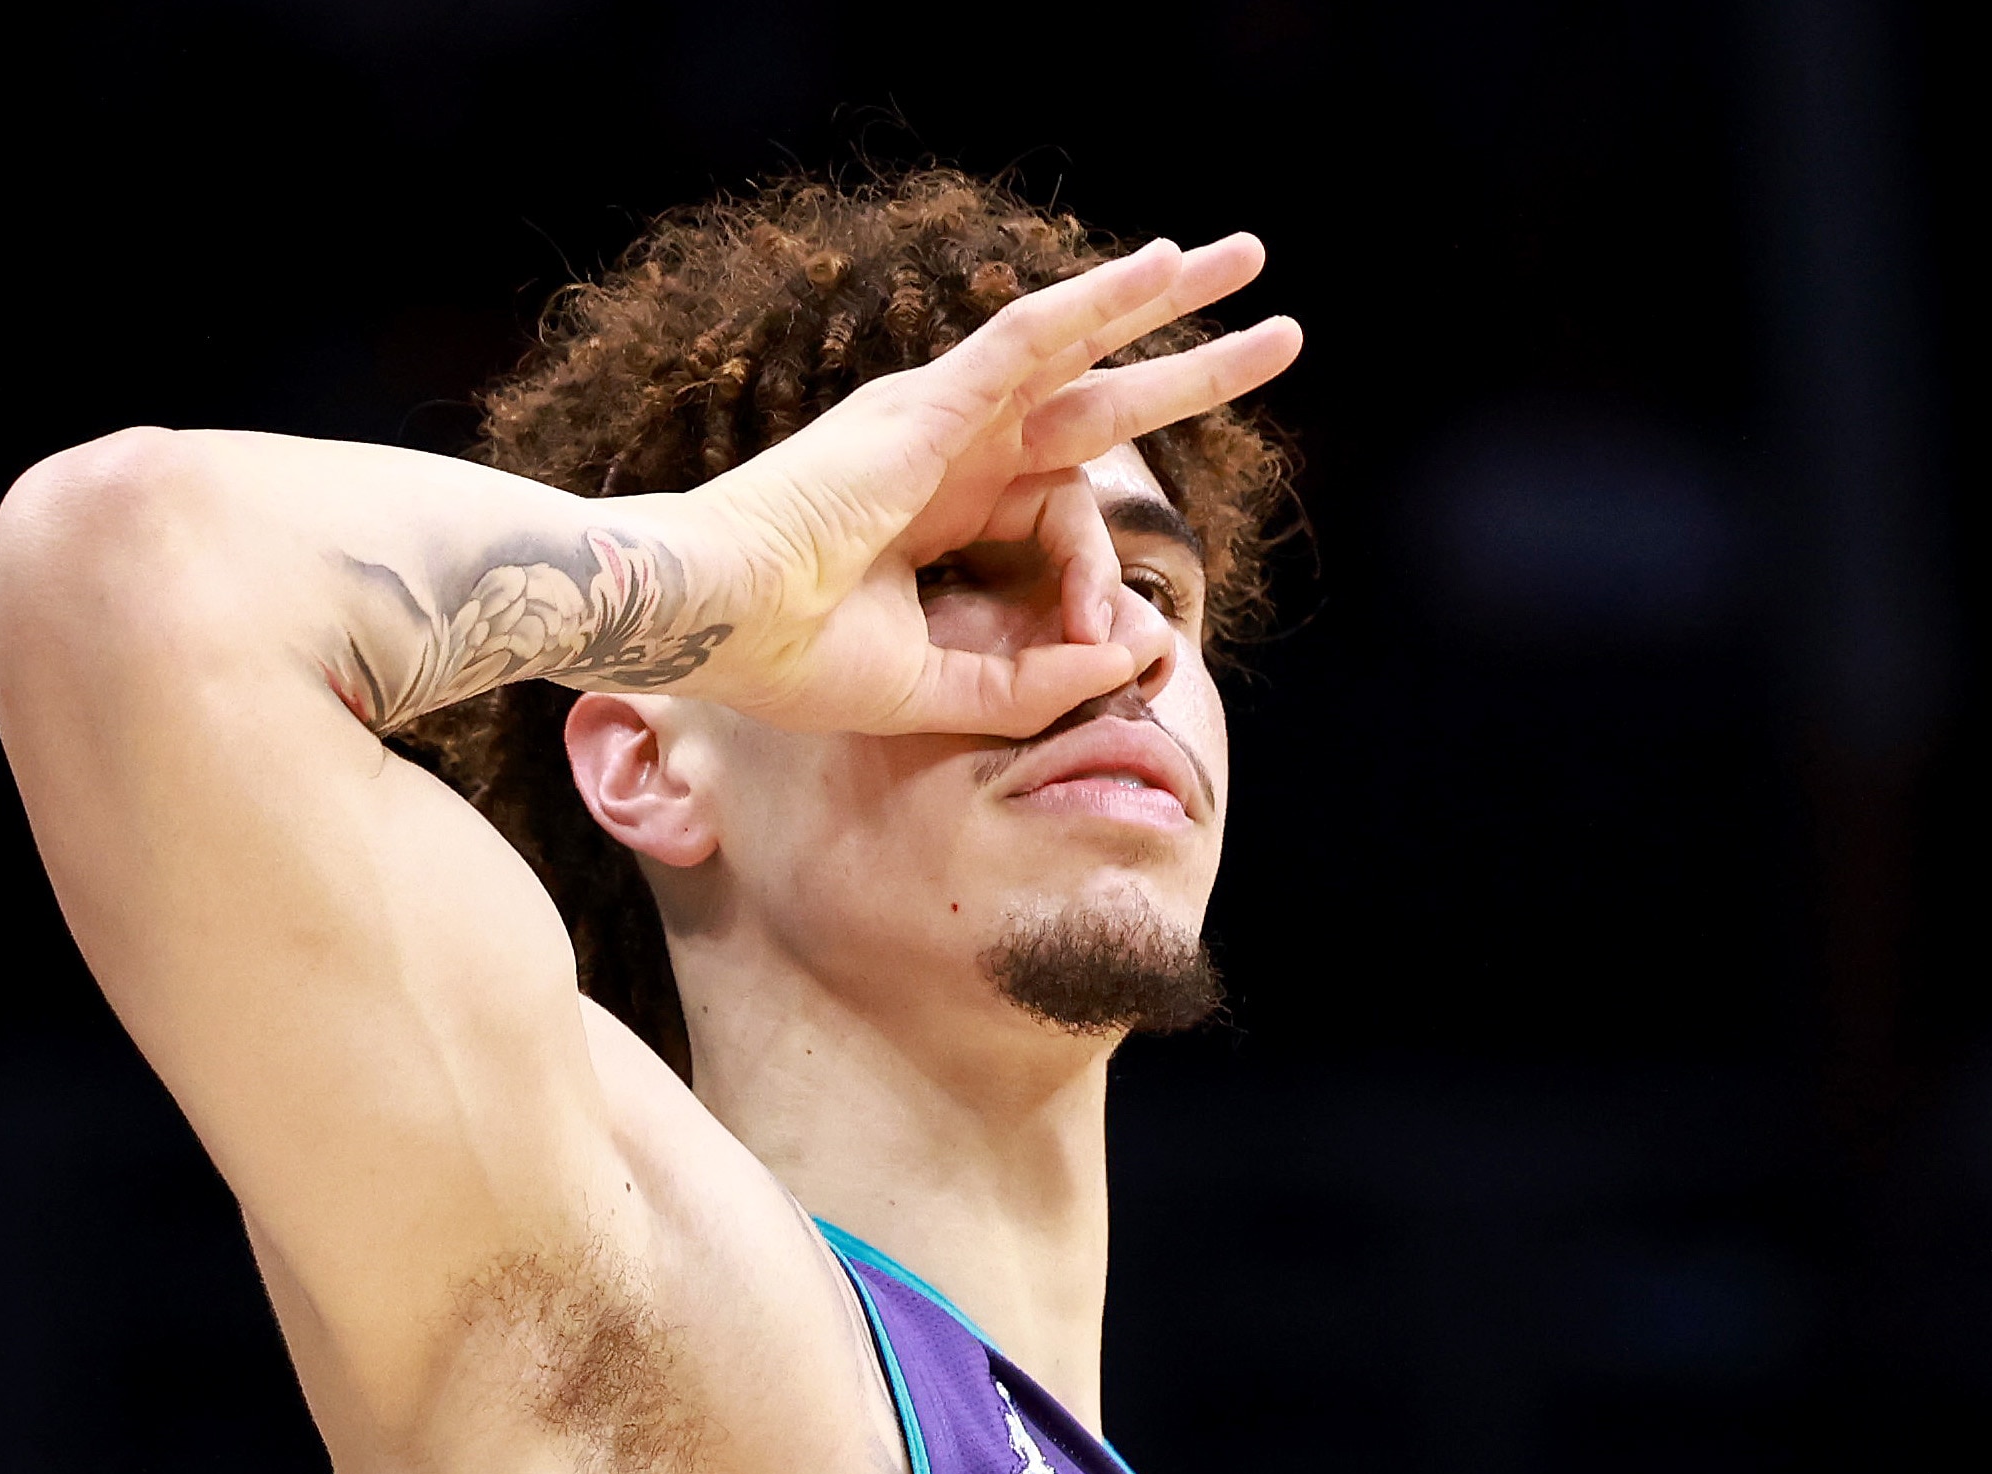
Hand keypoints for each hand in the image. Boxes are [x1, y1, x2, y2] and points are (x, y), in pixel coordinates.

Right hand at [676, 235, 1300, 736]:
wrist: (712, 623)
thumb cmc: (790, 658)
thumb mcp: (938, 689)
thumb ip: (1033, 683)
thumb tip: (1133, 660)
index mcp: (947, 514)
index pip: (1064, 522)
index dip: (1099, 585)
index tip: (1105, 647)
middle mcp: (954, 451)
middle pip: (1098, 399)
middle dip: (1190, 367)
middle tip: (1279, 335)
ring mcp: (943, 418)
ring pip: (1079, 344)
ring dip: (1167, 306)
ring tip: (1252, 267)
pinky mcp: (930, 402)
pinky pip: (1030, 335)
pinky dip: (1098, 299)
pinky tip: (1166, 269)